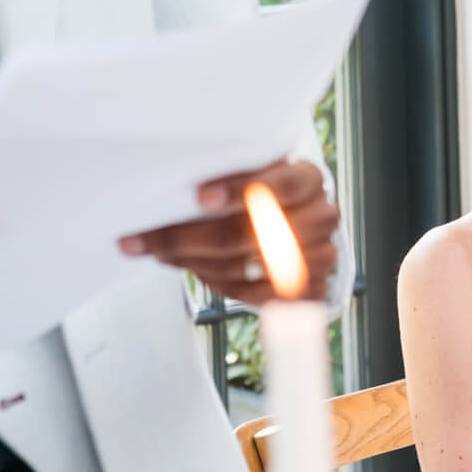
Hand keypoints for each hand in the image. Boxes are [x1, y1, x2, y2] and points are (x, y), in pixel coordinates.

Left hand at [121, 158, 339, 304]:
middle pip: (255, 234)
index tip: (200, 199)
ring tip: (164, 255)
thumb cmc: (259, 194)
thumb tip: (171, 190)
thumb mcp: (250, 172)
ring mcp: (322, 256)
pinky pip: (262, 299)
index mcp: (309, 178)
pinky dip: (225, 288)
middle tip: (149, 241)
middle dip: (193, 239)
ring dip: (198, 265)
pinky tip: (199, 271)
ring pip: (249, 269)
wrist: (288, 220)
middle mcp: (322, 216)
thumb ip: (226, 178)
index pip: (282, 184)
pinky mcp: (313, 288)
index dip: (240, 192)